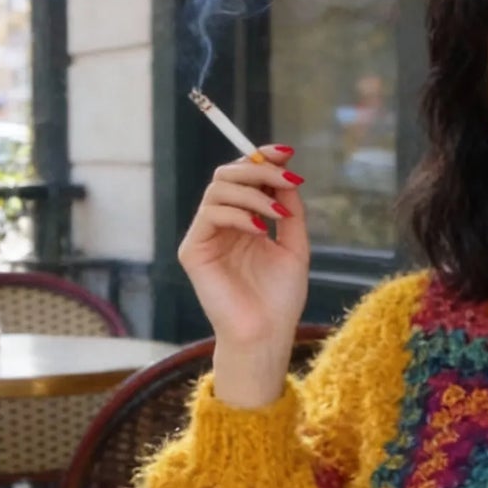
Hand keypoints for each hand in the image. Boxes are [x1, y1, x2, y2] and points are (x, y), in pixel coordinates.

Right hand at [177, 147, 308, 394]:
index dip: (262, 159)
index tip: (287, 152)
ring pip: (219, 189)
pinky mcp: (193, 251)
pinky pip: (211, 214)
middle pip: (228, 175)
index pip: (245, 178)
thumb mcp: (294, 245)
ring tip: (277, 214)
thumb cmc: (280, 299)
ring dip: (254, 193)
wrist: (267, 335)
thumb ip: (289, 210)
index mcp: (242, 222)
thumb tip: (288, 174)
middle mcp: (221, 225)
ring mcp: (205, 236)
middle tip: (287, 178)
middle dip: (259, 170)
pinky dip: (238, 214)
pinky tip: (260, 229)